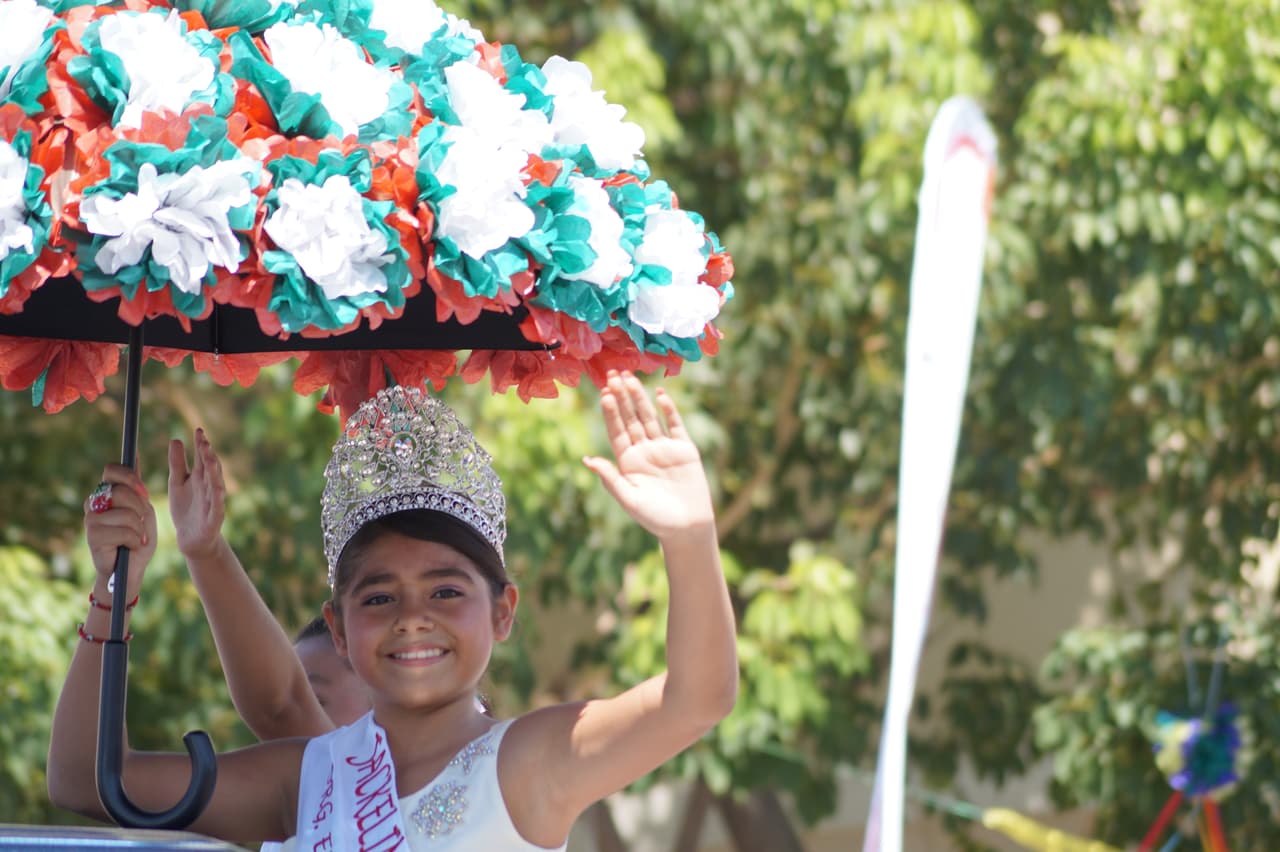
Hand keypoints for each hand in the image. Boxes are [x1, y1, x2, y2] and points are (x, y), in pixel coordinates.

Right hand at [84, 465, 155, 599]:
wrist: (130, 569)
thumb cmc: (137, 539)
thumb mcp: (143, 511)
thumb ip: (137, 489)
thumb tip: (134, 457)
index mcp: (106, 493)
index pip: (111, 470)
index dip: (130, 477)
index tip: (143, 492)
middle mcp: (94, 503)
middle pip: (122, 491)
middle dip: (141, 508)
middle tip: (142, 522)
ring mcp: (91, 519)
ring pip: (126, 513)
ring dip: (139, 528)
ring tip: (136, 538)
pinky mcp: (92, 535)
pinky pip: (124, 531)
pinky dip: (135, 539)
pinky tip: (130, 547)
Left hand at [169, 428, 226, 562]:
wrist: (191, 539)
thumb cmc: (186, 509)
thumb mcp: (177, 483)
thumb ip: (177, 463)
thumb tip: (176, 439)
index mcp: (200, 478)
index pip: (202, 458)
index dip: (201, 445)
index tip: (198, 431)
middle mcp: (209, 487)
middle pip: (211, 469)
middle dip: (209, 456)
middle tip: (204, 442)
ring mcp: (213, 502)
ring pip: (216, 485)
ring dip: (216, 473)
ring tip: (211, 460)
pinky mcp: (214, 519)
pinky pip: (217, 507)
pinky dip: (218, 498)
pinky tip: (218, 489)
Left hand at [583, 371, 714, 540]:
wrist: (687, 527)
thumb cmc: (654, 517)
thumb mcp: (628, 498)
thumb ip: (610, 478)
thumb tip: (587, 460)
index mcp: (628, 461)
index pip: (616, 431)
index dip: (611, 413)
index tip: (604, 394)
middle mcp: (644, 450)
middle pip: (630, 419)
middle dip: (622, 397)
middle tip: (613, 375)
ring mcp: (664, 448)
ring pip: (649, 417)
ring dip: (640, 398)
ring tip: (630, 378)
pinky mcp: (684, 448)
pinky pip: (674, 425)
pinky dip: (668, 410)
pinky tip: (660, 394)